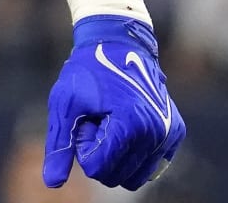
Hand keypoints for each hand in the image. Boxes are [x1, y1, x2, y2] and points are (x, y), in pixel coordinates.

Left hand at [43, 16, 185, 190]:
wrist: (118, 43)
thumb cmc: (87, 70)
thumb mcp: (65, 103)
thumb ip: (59, 144)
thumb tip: (52, 184)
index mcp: (130, 124)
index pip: (97, 168)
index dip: (83, 146)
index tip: (85, 120)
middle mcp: (156, 132)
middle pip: (115, 176)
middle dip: (99, 152)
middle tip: (96, 119)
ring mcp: (168, 134)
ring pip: (133, 177)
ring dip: (115, 155)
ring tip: (110, 122)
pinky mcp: (174, 133)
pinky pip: (149, 166)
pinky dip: (132, 154)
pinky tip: (125, 124)